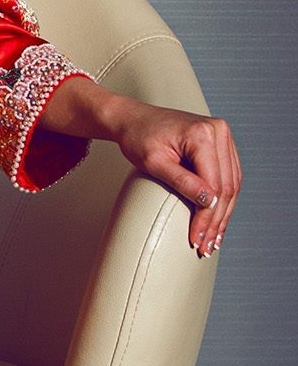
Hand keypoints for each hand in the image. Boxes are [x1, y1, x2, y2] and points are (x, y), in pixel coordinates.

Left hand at [108, 100, 239, 257]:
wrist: (133, 119)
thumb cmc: (138, 137)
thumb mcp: (154, 163)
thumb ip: (182, 181)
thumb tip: (208, 203)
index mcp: (203, 134)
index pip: (213, 184)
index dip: (206, 216)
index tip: (197, 239)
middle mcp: (219, 131)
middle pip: (227, 186)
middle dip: (216, 220)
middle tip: (206, 246)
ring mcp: (223, 136)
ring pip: (232, 184)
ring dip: (223, 214)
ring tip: (213, 240)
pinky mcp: (220, 144)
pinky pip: (228, 176)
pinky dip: (223, 200)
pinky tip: (217, 219)